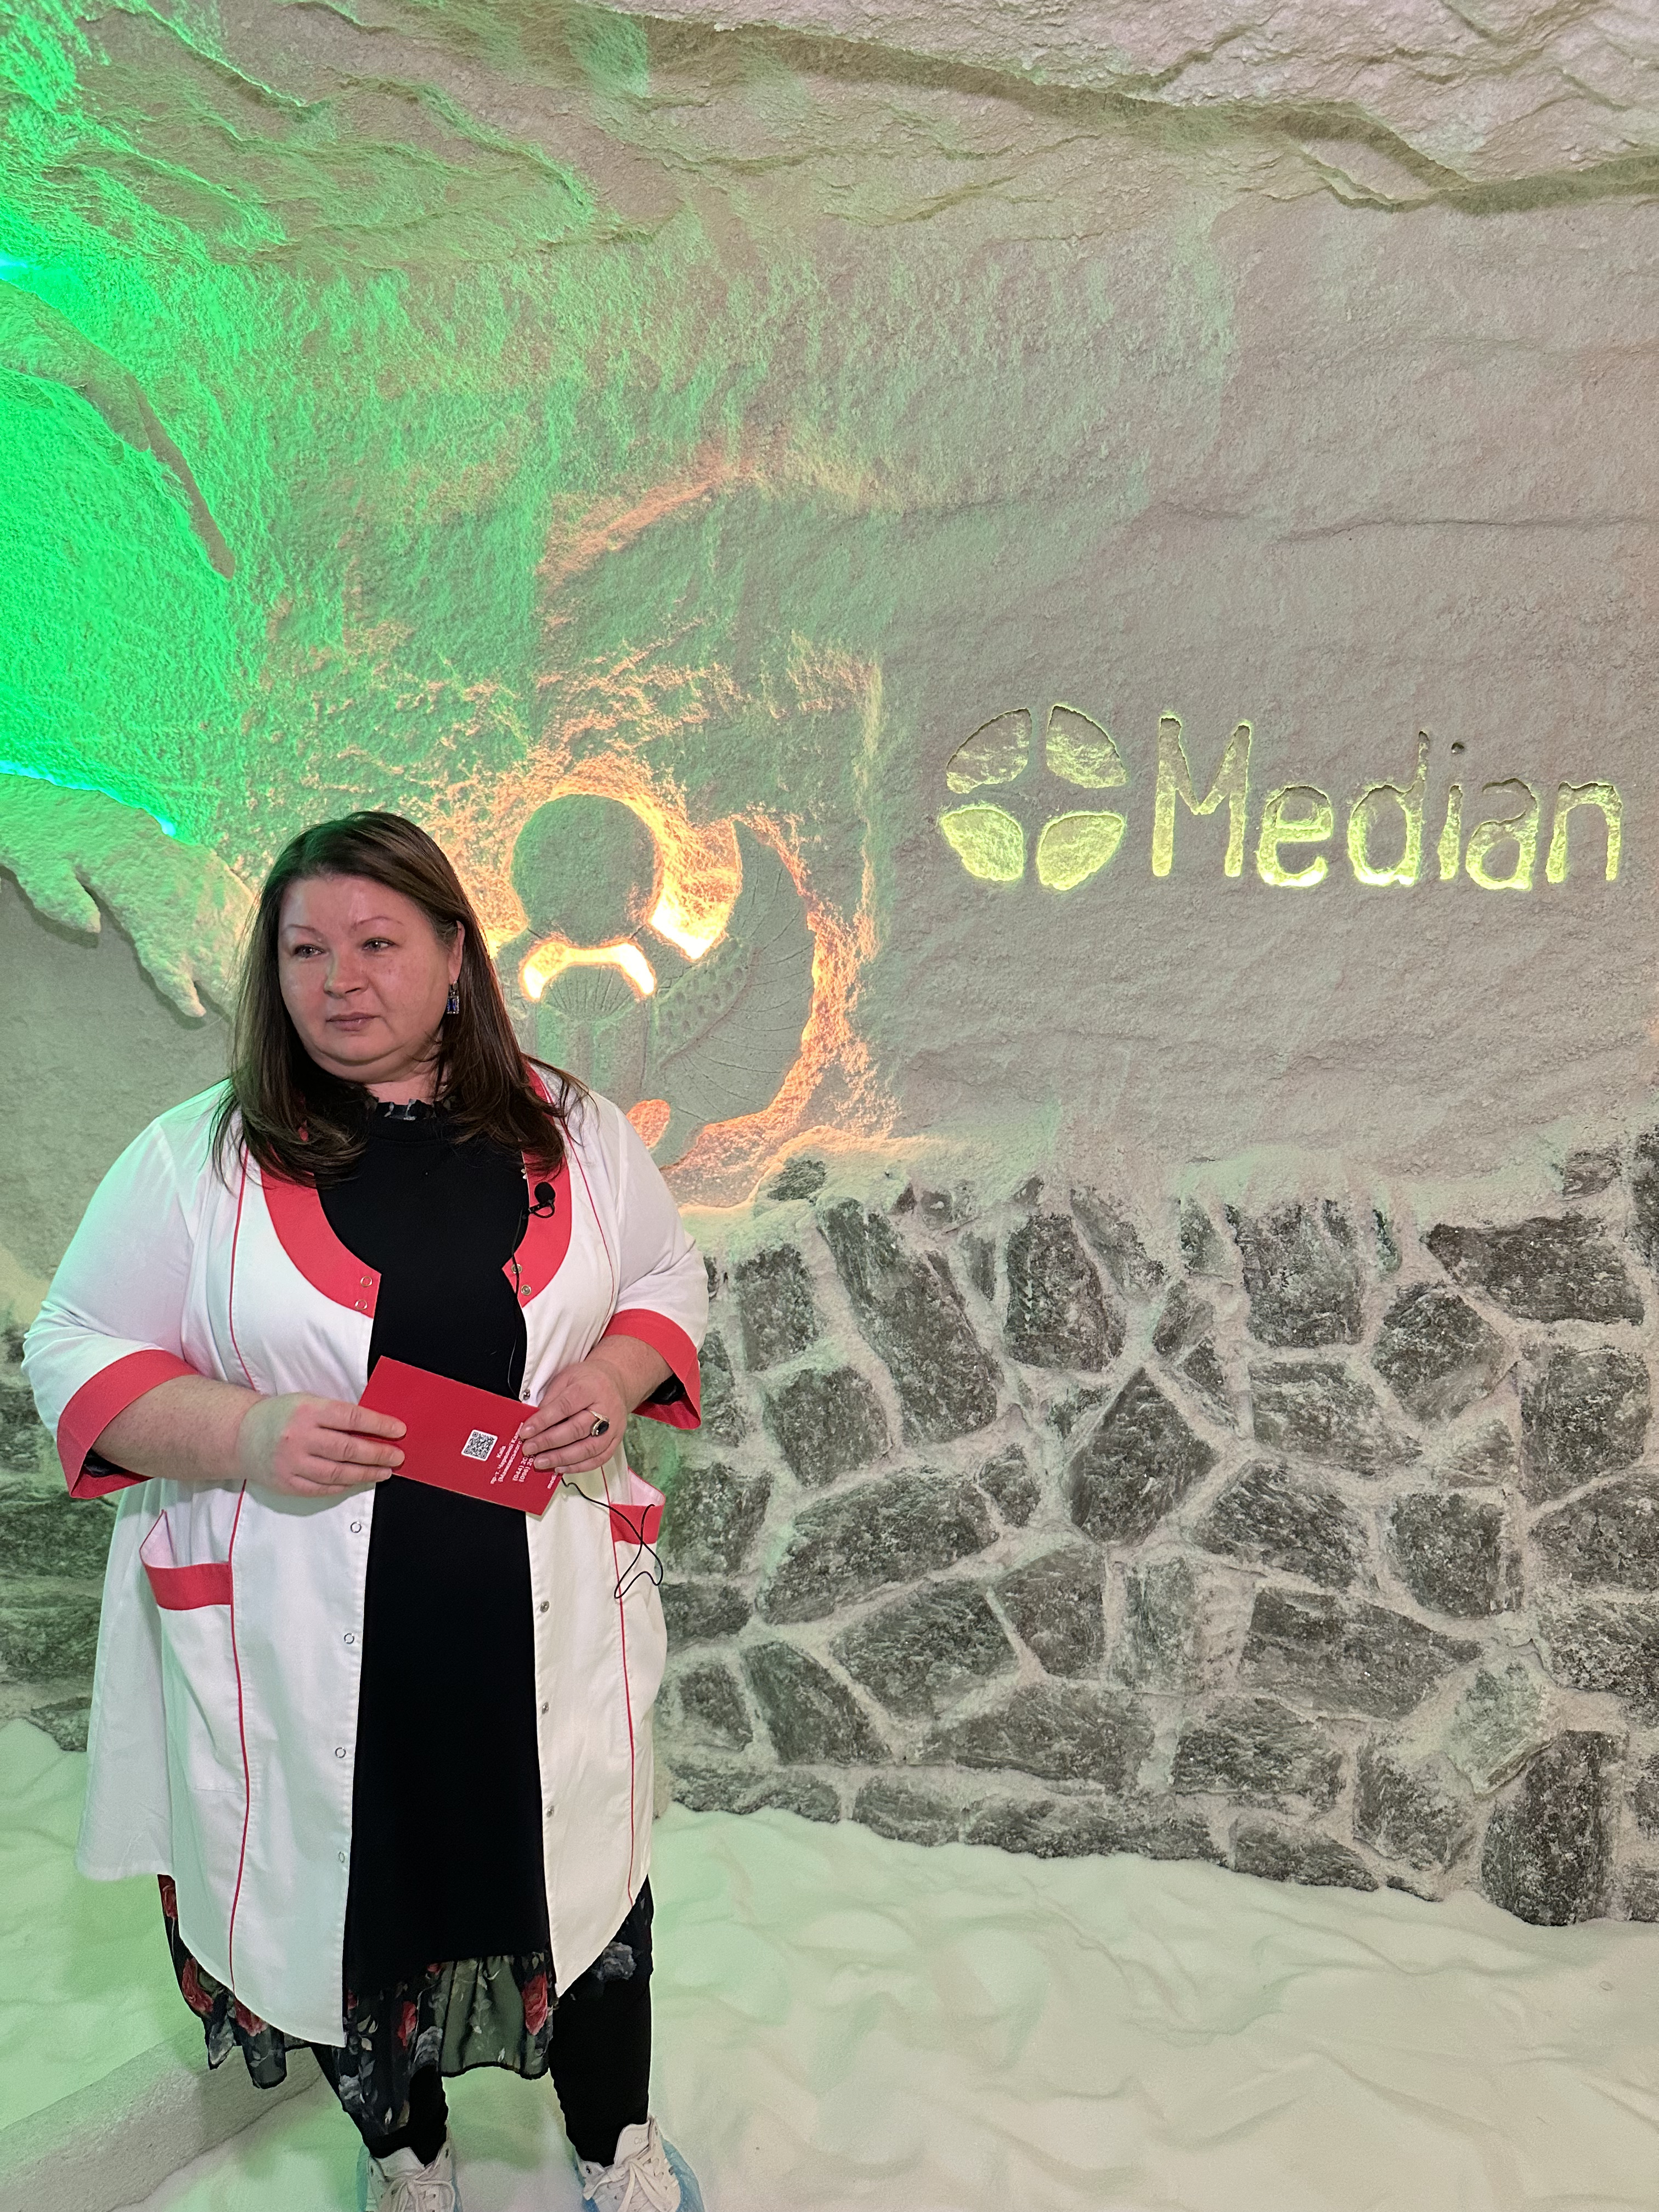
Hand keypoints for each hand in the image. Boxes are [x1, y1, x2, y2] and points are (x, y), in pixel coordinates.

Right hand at [235, 1393, 404, 1498]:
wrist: (241, 1436)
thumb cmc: (281, 1416)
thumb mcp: (307, 1402)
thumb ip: (337, 1415)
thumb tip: (375, 1428)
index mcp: (307, 1410)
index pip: (351, 1418)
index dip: (379, 1425)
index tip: (398, 1430)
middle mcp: (298, 1437)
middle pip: (348, 1449)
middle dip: (378, 1453)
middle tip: (398, 1456)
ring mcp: (291, 1463)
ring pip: (338, 1472)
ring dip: (366, 1473)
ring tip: (384, 1471)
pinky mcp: (287, 1483)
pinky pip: (322, 1488)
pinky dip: (344, 1485)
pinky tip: (358, 1480)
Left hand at [518, 1353, 631, 1479]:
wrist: (616, 1382)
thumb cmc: (589, 1380)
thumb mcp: (566, 1378)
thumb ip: (551, 1399)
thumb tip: (535, 1421)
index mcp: (591, 1389)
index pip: (565, 1407)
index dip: (544, 1421)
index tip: (526, 1431)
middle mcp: (605, 1409)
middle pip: (576, 1429)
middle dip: (549, 1442)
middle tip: (529, 1449)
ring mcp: (613, 1427)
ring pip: (588, 1448)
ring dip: (562, 1458)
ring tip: (541, 1462)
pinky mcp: (616, 1440)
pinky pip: (598, 1459)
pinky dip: (578, 1467)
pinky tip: (560, 1467)